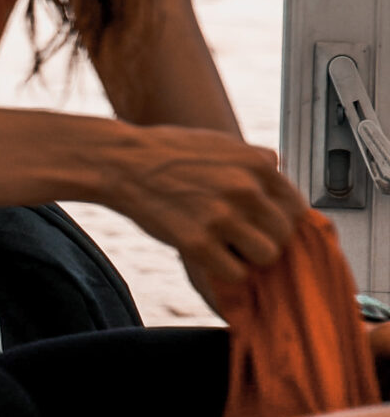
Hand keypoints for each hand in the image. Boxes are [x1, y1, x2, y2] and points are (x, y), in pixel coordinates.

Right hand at [104, 127, 305, 305]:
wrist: (119, 162)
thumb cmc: (165, 152)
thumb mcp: (218, 142)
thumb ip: (253, 155)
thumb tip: (279, 165)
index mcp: (256, 165)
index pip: (297, 208)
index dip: (281, 220)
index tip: (263, 225)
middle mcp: (245, 190)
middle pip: (284, 235)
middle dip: (264, 239)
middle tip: (240, 238)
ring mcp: (221, 217)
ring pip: (266, 256)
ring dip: (248, 257)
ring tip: (226, 248)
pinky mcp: (196, 242)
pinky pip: (235, 274)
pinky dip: (224, 271)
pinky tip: (208, 256)